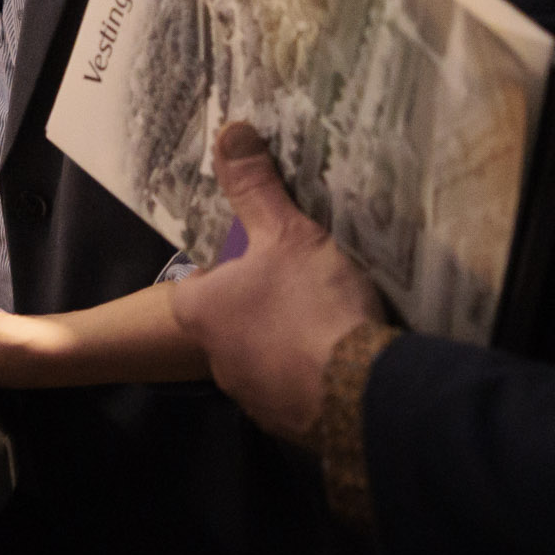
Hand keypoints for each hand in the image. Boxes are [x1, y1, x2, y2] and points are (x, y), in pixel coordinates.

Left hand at [165, 121, 384, 446]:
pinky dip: (311, 373)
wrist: (359, 394)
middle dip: (257, 303)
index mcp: (201, 312)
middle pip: (228, 321)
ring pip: (260, 357)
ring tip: (324, 315)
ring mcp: (252, 396)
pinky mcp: (289, 423)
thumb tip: (230, 131)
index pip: (194, 283)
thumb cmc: (309, 305)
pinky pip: (294, 389)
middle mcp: (216, 358)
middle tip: (295, 281)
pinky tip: (341, 357)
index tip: (252, 255)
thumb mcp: (285, 233)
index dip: (221, 266)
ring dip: (285, 341)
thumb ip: (255, 187)